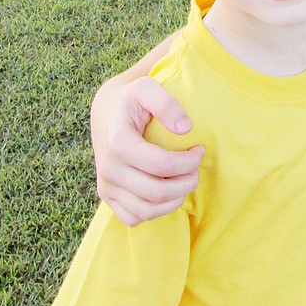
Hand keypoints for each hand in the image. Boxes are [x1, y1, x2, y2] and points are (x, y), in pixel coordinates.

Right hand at [91, 75, 203, 226]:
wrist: (107, 111)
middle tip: (196, 169)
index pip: (163, 166)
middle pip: (157, 192)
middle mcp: (108, 168)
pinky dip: (155, 212)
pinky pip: (134, 218)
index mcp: (118, 143)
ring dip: (175, 200)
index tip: (199, 149)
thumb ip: (167, 103)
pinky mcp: (106, 196)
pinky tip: (167, 192)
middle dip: (186, 183)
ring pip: (146, 211)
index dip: (189, 161)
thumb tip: (185, 129)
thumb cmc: (132, 99)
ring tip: (185, 181)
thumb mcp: (147, 88)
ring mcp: (106, 185)